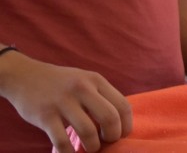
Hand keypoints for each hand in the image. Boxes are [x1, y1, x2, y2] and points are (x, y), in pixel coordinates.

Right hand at [0, 52, 130, 152]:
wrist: (25, 76)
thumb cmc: (62, 83)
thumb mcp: (85, 81)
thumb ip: (101, 96)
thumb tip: (120, 122)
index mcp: (96, 80)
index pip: (122, 105)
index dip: (126, 125)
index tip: (121, 135)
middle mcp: (82, 88)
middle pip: (110, 118)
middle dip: (112, 136)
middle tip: (106, 143)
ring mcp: (63, 101)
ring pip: (88, 131)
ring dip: (92, 146)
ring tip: (90, 148)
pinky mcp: (45, 115)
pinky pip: (62, 141)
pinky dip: (69, 152)